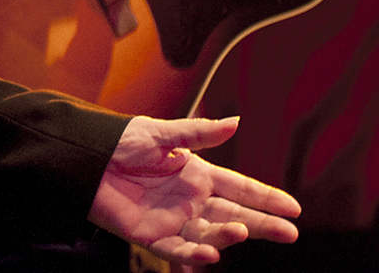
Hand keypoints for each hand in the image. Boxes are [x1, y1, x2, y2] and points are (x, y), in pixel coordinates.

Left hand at [89, 115, 300, 264]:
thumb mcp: (160, 134)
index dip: (266, 198)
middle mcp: (191, 200)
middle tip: (289, 233)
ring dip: (227, 236)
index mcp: (197, 174)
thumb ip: (197, 133)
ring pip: (210, 234)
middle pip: (234, 214)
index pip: (240, 188)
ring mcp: (174, 220)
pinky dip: (193, 255)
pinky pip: (178, 251)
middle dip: (262, 224)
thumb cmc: (120, 142)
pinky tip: (209, 255)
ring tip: (241, 231)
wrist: (84, 160)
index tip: (293, 208)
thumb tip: (235, 122)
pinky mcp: (152, 236)